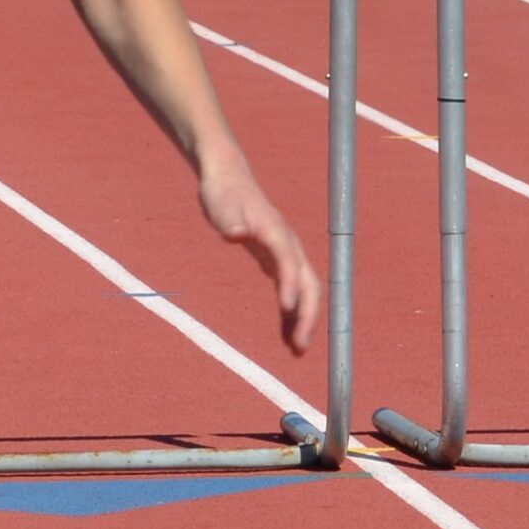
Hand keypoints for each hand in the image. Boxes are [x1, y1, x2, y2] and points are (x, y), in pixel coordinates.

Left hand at [199, 158, 319, 354]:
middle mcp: (288, 245)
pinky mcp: (276, 261)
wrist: (228, 178)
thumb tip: (238, 233)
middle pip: (308, 284)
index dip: (290, 286)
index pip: (289, 263)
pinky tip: (285, 337)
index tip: (287, 310)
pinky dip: (289, 314)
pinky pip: (290, 292)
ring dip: (304, 320)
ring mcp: (285, 254)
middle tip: (300, 346)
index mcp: (276, 232)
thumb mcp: (220, 205)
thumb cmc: (222, 192)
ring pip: (304, 291)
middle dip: (308, 315)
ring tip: (297, 350)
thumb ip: (229, 221)